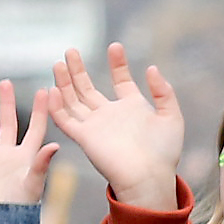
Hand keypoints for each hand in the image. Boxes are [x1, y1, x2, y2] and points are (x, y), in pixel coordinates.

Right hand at [0, 78, 57, 205]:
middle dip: (7, 104)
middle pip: (8, 124)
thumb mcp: (33, 182)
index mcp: (27, 157)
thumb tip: (55, 145)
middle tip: (5, 83)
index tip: (45, 90)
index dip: (39, 110)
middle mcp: (8, 155)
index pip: (35, 128)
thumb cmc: (21, 206)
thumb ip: (41, 163)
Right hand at [48, 42, 185, 208]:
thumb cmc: (163, 152)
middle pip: (88, 88)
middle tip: (71, 50)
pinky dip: (57, 106)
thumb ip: (163, 92)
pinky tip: (52, 89)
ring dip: (65, 82)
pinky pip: (65, 119)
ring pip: (73, 99)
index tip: (115, 46)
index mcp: (132, 108)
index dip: (118, 64)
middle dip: (79, 69)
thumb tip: (152, 68)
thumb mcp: (171, 116)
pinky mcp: (84, 137)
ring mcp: (95, 125)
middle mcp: (111, 115)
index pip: (120, 81)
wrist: (148, 177)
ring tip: (59, 62)